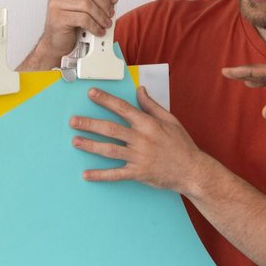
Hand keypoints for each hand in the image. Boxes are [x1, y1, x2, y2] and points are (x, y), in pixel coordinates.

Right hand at [26, 0, 118, 66]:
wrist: (56, 41)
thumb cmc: (69, 21)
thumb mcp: (81, 2)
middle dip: (105, 2)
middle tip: (111, 13)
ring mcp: (56, 3)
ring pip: (87, 4)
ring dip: (101, 16)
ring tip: (106, 24)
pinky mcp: (58, 18)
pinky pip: (83, 19)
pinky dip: (95, 26)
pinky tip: (98, 31)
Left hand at [70, 85, 216, 195]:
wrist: (192, 170)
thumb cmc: (182, 145)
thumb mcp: (170, 120)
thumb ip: (152, 106)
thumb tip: (140, 90)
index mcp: (148, 124)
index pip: (123, 108)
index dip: (105, 100)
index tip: (91, 93)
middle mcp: (141, 139)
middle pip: (110, 129)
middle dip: (90, 124)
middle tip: (73, 121)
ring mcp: (139, 157)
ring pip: (109, 150)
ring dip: (90, 146)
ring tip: (75, 141)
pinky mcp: (138, 173)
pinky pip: (116, 174)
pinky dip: (100, 175)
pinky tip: (86, 175)